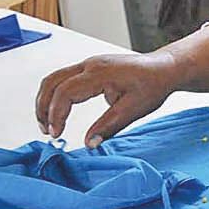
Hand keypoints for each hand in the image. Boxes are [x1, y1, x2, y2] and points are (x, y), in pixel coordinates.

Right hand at [36, 53, 183, 146]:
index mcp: (100, 73)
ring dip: (46, 100)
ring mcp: (89, 64)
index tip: (56, 133)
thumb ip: (109, 126)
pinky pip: (63, 78)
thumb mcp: (134, 109)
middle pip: (52, 82)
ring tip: (48, 124)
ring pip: (54, 78)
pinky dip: (55, 94)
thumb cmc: (153, 85)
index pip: (65, 92)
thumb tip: (89, 144)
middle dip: (43, 108)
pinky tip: (59, 111)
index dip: (57, 115)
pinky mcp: (90, 68)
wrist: (165, 68)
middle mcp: (90, 64)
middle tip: (47, 131)